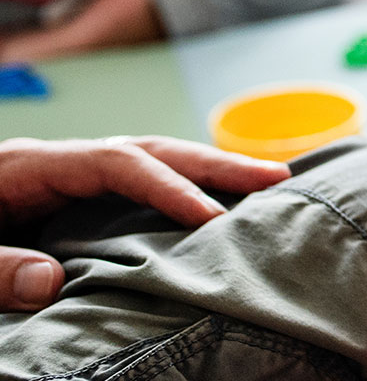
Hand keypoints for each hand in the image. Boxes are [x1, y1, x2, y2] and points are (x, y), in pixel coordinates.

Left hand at [0, 136, 286, 311]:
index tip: (209, 219)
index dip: (166, 187)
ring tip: (268, 185)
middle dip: (213, 163)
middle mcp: (52, 164)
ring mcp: (61, 181)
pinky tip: (216, 208)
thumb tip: (49, 280)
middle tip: (278, 179)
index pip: (114, 164)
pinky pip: (134, 190)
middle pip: (147, 149)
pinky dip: (181, 192)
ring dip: (207, 172)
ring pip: (148, 163)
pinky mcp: (65, 204)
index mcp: (24, 167)